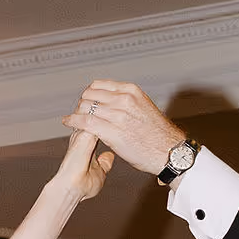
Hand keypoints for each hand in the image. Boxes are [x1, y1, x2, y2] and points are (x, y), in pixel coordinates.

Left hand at [67, 80, 183, 192]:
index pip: (99, 85)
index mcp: (131, 91)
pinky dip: (73, 122)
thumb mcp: (144, 108)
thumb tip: (111, 103)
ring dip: (77, 115)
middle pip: (89, 95)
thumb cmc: (158, 135)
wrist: (170, 152)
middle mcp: (124, 99)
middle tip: (79, 114)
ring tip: (74, 122)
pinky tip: (69, 123)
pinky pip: (85, 122)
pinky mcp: (112, 132)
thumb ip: (127, 103)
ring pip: (85, 108)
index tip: (86, 103)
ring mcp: (118, 115)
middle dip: (81, 105)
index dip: (89, 94)